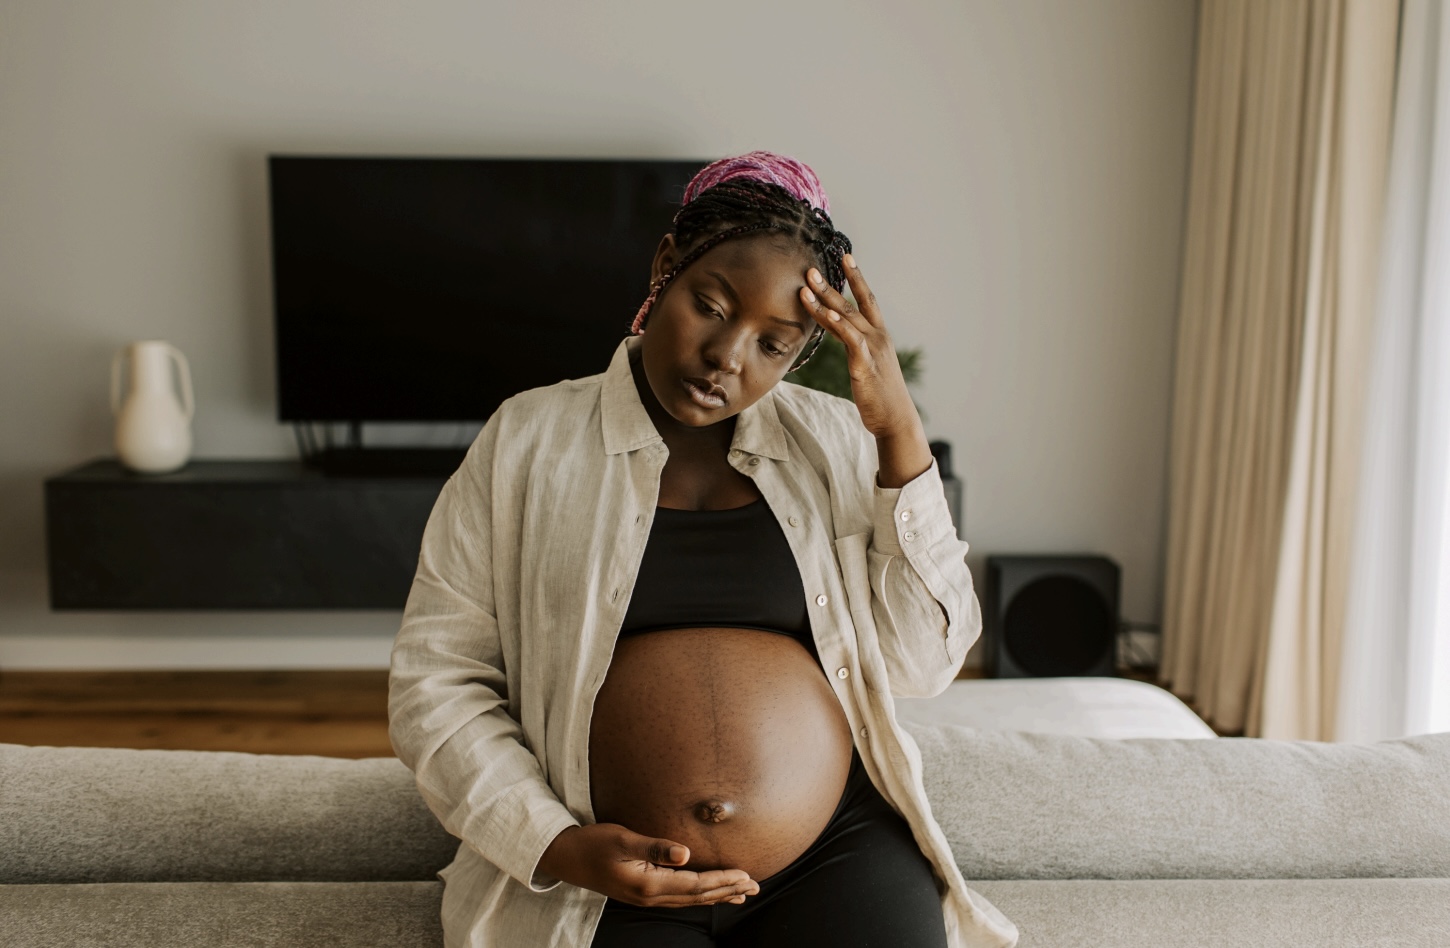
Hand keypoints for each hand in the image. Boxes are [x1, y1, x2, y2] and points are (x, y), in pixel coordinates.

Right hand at [537, 823, 759, 907]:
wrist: (565, 857)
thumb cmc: (593, 843)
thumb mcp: (622, 839)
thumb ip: (655, 847)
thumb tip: (686, 854)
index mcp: (648, 884)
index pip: (695, 885)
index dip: (722, 880)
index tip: (746, 875)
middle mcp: (650, 896)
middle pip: (697, 896)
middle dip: (727, 890)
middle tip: (755, 887)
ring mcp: (646, 897)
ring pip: (690, 899)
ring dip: (717, 895)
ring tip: (741, 893)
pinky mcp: (642, 892)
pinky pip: (680, 896)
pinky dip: (700, 894)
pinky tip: (709, 893)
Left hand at [799, 254, 932, 487]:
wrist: (896, 420)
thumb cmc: (880, 396)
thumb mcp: (868, 366)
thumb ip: (855, 347)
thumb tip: (840, 336)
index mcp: (878, 336)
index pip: (866, 300)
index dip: (856, 278)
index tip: (846, 257)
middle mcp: (877, 337)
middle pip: (852, 304)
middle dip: (832, 284)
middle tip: (811, 269)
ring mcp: (873, 350)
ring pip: (847, 318)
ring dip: (825, 300)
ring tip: (806, 286)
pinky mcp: (865, 365)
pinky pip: (850, 339)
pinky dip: (837, 325)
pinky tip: (824, 314)